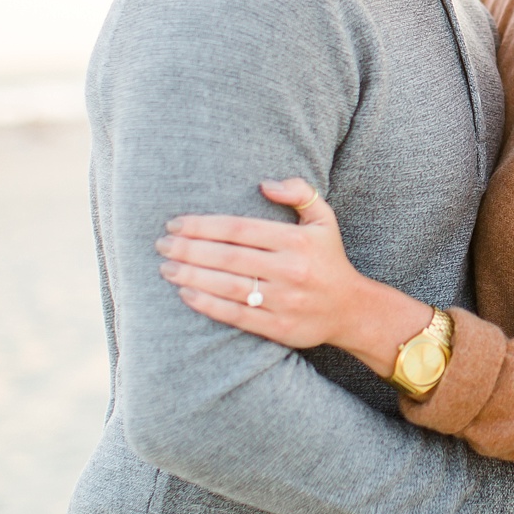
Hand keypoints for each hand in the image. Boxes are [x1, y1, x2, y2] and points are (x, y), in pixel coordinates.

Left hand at [156, 178, 431, 374]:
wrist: (351, 309)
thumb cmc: (328, 258)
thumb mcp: (323, 219)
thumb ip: (299, 193)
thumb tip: (264, 184)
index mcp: (298, 241)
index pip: (240, 229)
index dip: (204, 226)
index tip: (176, 223)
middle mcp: (291, 270)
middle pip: (228, 257)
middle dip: (189, 249)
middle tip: (162, 244)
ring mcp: (285, 301)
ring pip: (228, 287)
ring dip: (191, 276)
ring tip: (166, 267)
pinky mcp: (279, 328)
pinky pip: (236, 315)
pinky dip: (207, 305)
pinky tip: (186, 293)